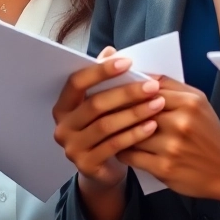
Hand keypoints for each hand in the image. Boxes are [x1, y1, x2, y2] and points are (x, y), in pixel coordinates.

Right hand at [52, 47, 164, 214]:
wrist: (102, 169)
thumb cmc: (104, 127)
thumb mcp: (102, 103)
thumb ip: (103, 78)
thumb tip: (110, 50)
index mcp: (63, 105)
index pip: (76, 82)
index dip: (101, 71)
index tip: (128, 62)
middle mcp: (62, 126)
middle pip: (95, 104)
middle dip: (127, 93)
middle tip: (152, 86)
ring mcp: (72, 148)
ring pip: (106, 125)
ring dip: (135, 113)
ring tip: (158, 104)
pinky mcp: (86, 165)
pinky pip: (114, 146)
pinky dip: (135, 134)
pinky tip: (152, 126)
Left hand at [118, 77, 219, 202]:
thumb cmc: (209, 133)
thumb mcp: (199, 103)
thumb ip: (172, 87)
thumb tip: (142, 75)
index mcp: (189, 102)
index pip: (149, 89)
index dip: (129, 89)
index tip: (114, 88)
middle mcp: (181, 122)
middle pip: (138, 110)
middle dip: (118, 108)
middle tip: (102, 108)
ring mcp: (171, 146)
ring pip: (131, 132)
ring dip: (117, 131)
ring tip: (107, 127)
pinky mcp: (163, 167)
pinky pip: (131, 155)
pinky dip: (122, 150)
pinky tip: (119, 147)